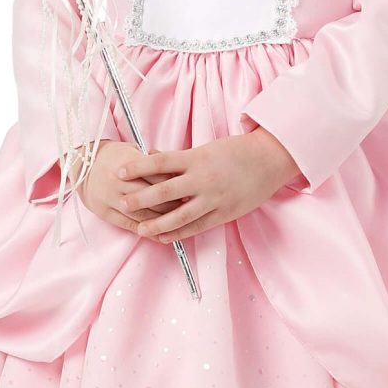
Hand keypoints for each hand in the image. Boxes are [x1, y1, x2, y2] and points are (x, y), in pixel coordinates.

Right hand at [65, 139, 186, 232]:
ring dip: (162, 220)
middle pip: (152, 197)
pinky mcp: (104, 212)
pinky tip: (161, 235)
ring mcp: (110, 198)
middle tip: (189, 207)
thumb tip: (178, 174)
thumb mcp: (133, 151)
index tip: (188, 189)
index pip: (157, 177)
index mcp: (127, 163)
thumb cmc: (113, 156)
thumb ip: (154, 162)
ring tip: (178, 221)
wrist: (81, 163)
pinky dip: (147, 231)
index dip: (175, 185)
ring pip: (142, 214)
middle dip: (173, 204)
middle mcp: (117, 182)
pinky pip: (129, 225)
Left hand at [111, 127, 301, 244]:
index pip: (160, 162)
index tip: (118, 171)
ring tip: (139, 230)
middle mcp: (203, 179)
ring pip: (180, 215)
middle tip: (121, 203)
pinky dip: (180, 234)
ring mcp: (214, 199)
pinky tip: (164, 238)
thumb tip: (150, 155)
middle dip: (141, 199)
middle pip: (165, 191)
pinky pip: (198, 227)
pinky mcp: (224, 213)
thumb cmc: (235, 151)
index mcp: (197, 159)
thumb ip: (178, 158)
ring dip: (158, 224)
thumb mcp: (205, 149)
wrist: (269, 160)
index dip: (138, 168)